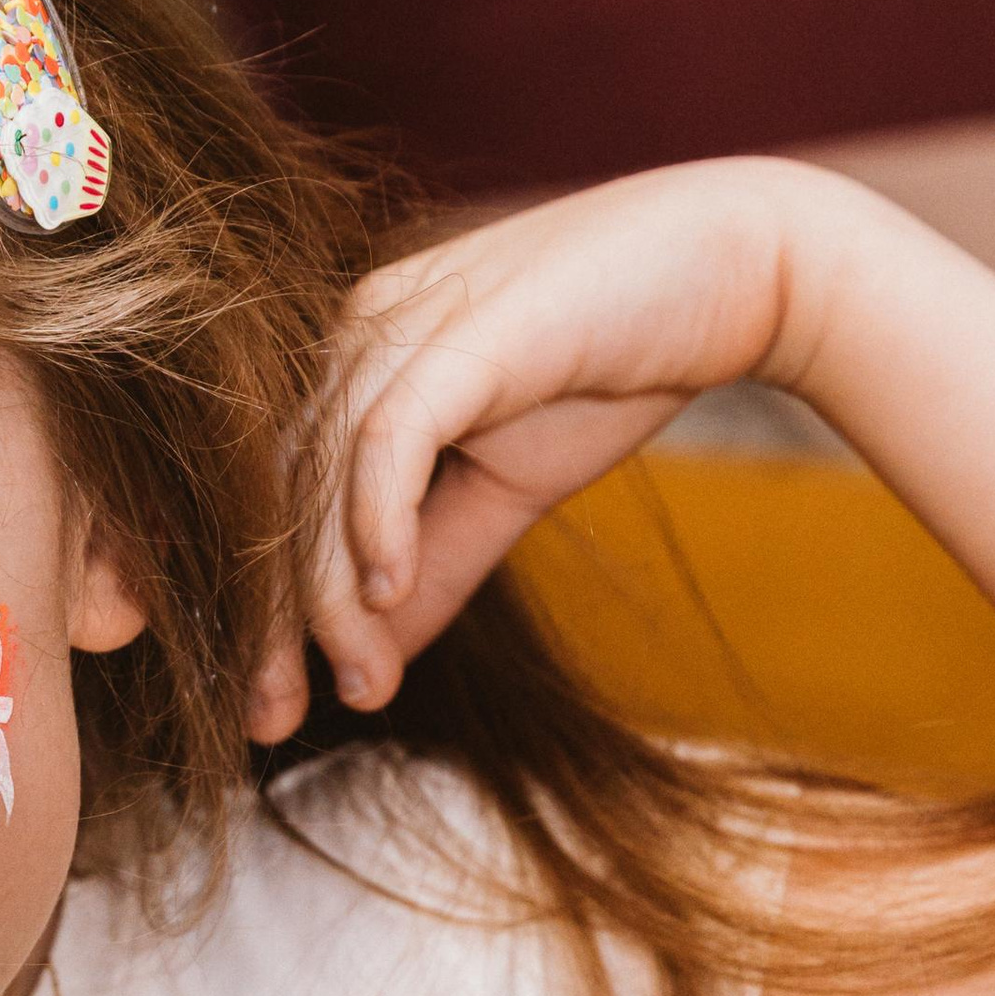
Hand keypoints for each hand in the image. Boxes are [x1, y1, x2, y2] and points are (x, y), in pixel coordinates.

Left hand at [247, 156, 859, 736]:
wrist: (736, 273)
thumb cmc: (614, 370)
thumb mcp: (505, 493)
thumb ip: (433, 568)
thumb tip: (367, 665)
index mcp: (352, 366)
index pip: (273, 499)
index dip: (257, 605)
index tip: (263, 708)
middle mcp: (355, 336)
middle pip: (275, 493)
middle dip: (267, 618)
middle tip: (268, 722)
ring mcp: (401, 323)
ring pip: (322, 474)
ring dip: (329, 593)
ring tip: (359, 685)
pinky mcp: (461, 329)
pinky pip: (389, 435)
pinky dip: (379, 519)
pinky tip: (387, 593)